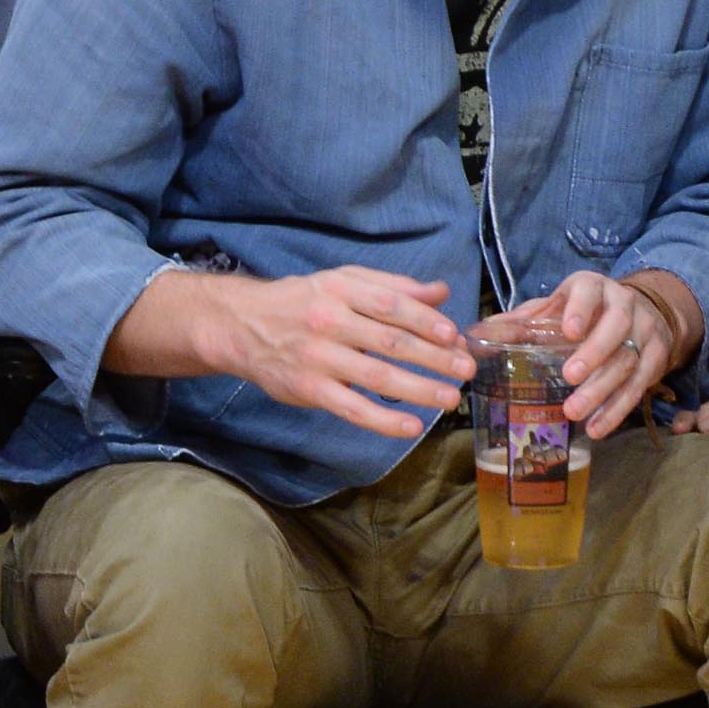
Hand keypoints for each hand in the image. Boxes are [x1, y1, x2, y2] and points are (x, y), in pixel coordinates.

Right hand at [206, 267, 475, 438]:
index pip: (391, 305)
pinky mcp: (310, 390)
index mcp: (341, 290)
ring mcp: (319, 358)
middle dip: (434, 357)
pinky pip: (353, 408)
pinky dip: (384, 419)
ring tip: (450, 398)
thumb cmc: (303, 302)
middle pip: (391, 341)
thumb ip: (393, 286)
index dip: (425, 321)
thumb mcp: (343, 281)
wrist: (243, 326)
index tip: (454, 335)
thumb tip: (440, 292)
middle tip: (466, 369)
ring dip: (419, 389)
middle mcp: (330, 321)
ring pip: (377, 375)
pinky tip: (411, 426)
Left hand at [521, 272, 672, 439]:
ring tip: (575, 412)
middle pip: (616, 327)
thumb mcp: (556, 307)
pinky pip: (640, 386)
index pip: (589, 291)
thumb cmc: (586, 311)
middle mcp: (624, 304)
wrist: (640, 312)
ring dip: (603, 389)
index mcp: (594, 287)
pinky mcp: (657, 358)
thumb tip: (485, 333)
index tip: (569, 331)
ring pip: (629, 360)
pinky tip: (597, 427)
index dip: (581, 309)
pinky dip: (618, 409)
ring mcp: (645, 331)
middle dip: (594, 353)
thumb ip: (525, 320)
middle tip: (569, 377)